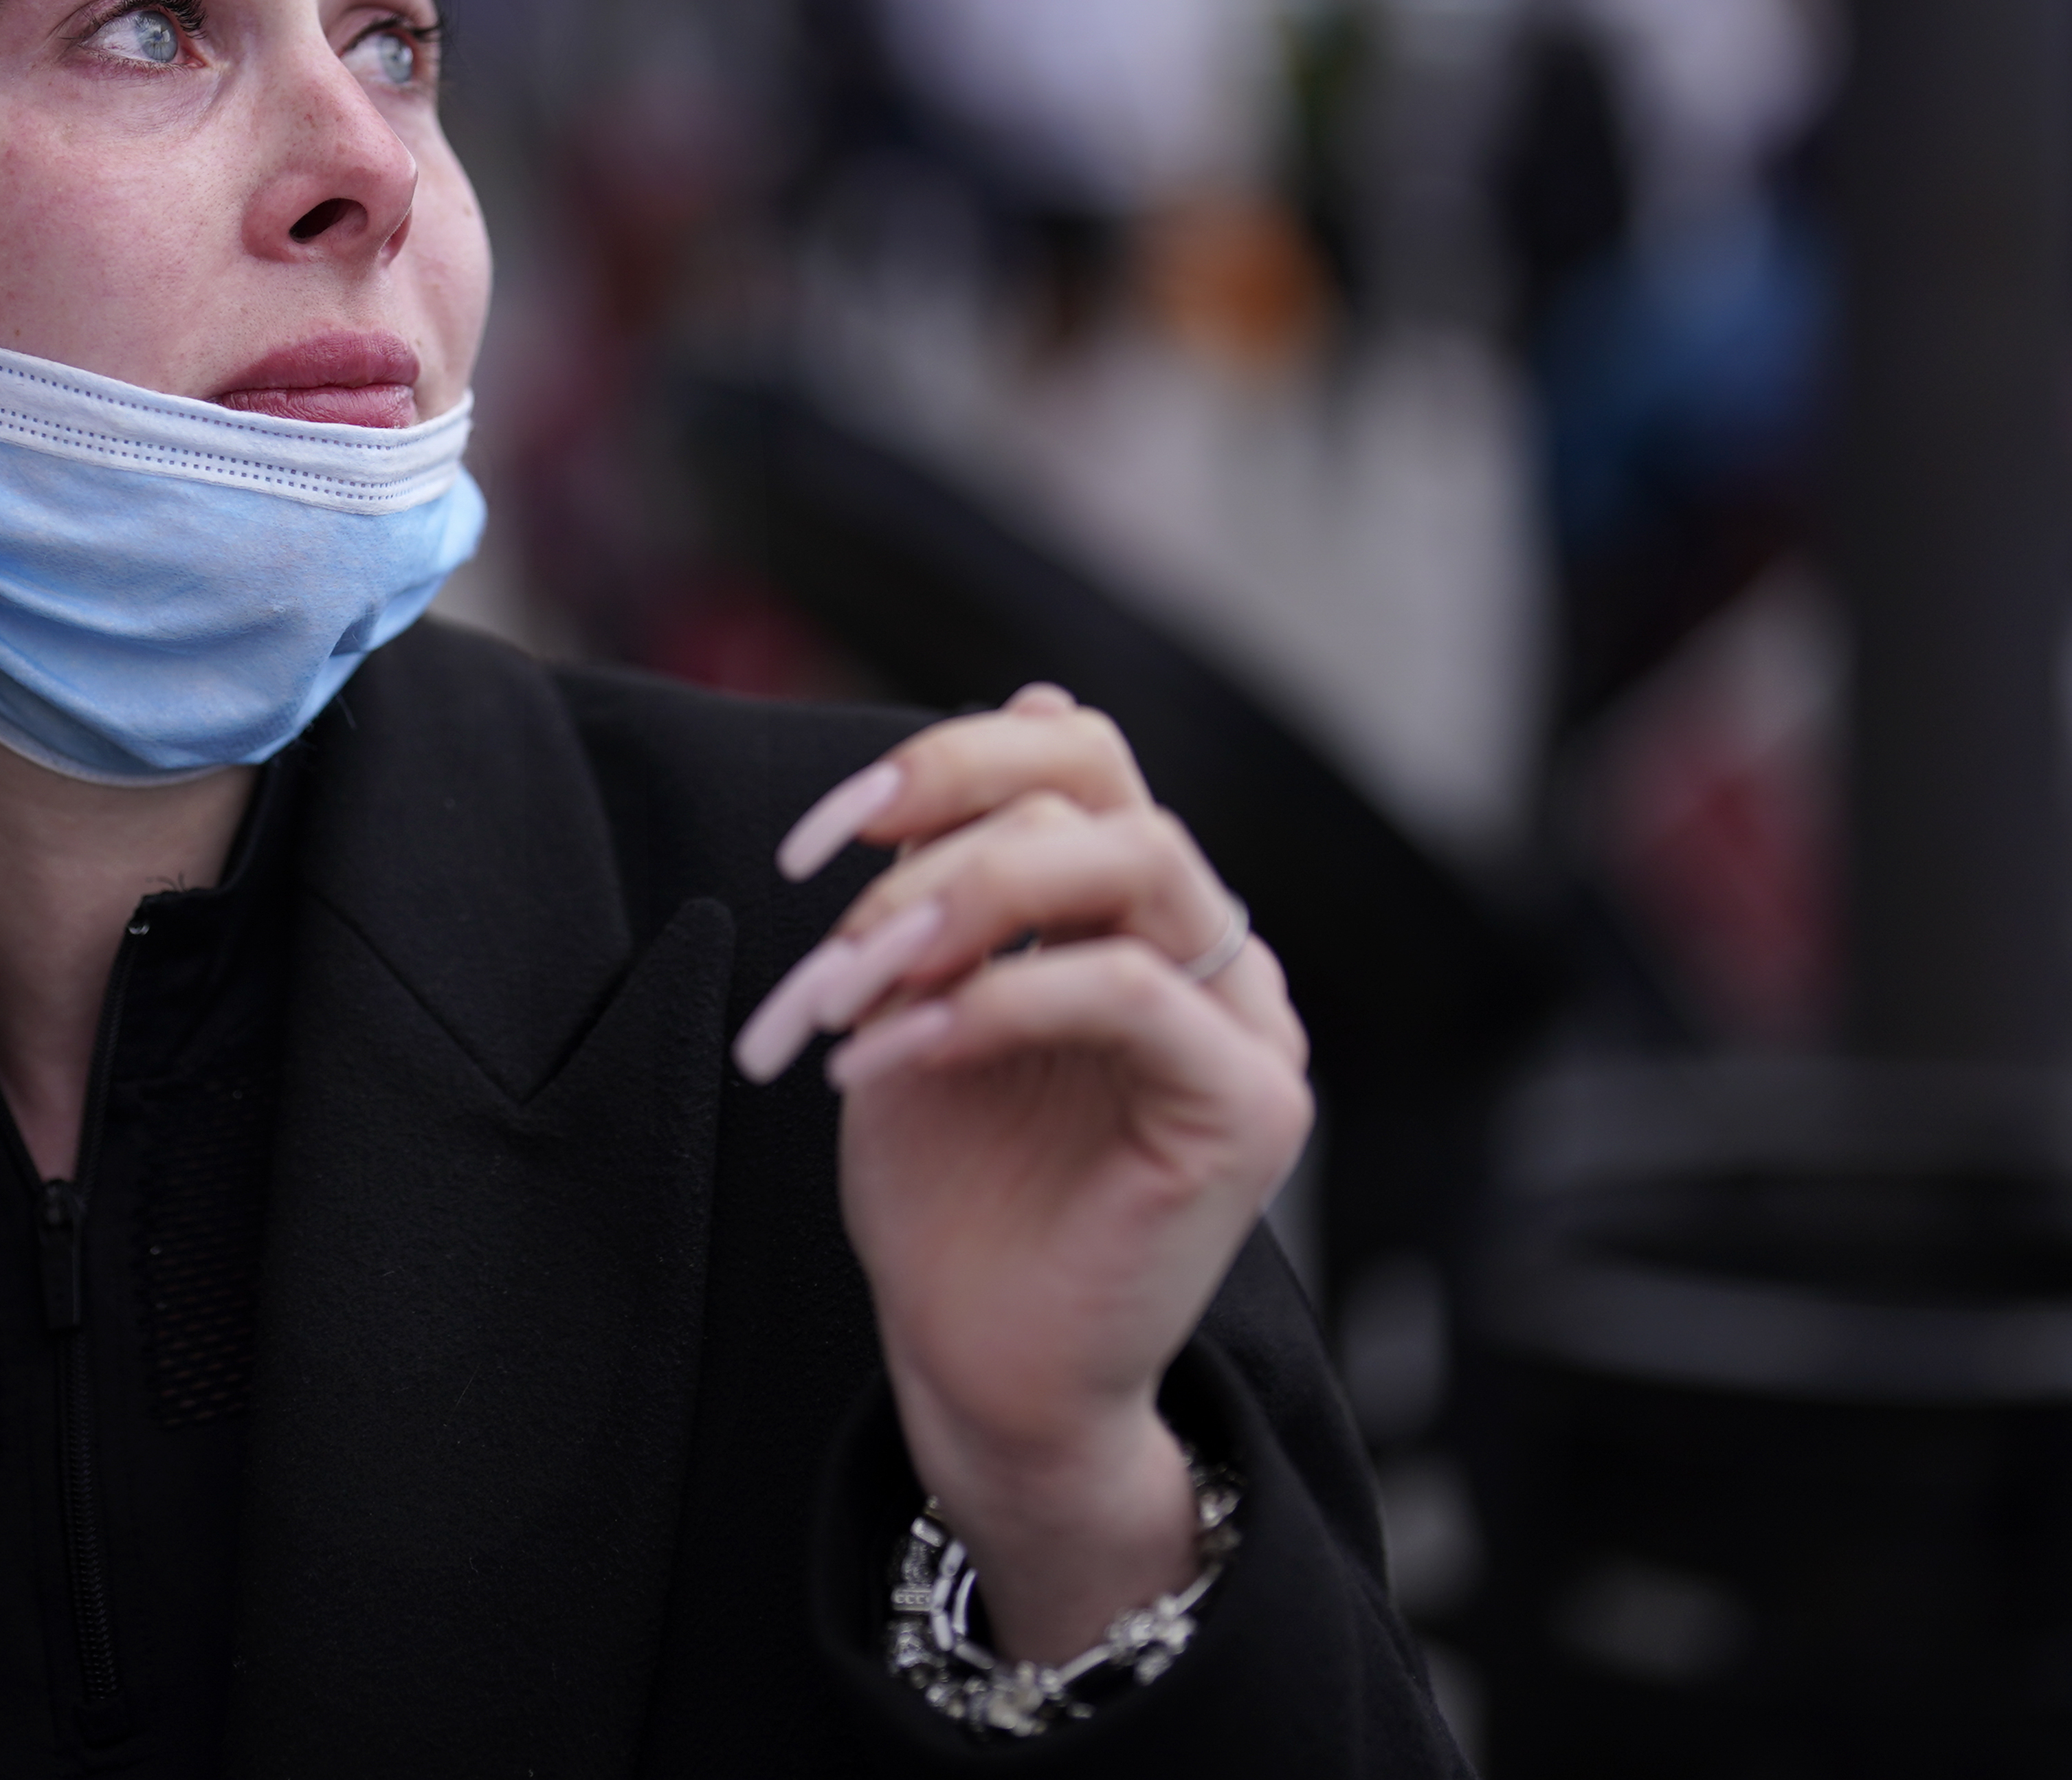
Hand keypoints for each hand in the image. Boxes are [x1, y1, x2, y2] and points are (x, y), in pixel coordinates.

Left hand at [734, 685, 1312, 1662]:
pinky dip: (995, 1000)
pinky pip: (1128, 989)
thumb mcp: (923, 1001)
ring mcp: (1248, 1024)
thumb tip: (1033, 701)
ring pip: (1131, 859)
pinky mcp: (1250, 1108)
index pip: (1078, 753)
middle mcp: (1208, 949)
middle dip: (940, 829)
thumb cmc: (953, 1195)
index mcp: (1134, 912)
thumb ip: (964, 873)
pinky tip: (897, 1055)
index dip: (947, 758)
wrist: (983, 1370)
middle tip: (827, 923)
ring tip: (848, 996)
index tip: (821, 837)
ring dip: (957, 906)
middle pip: (1104, 782)